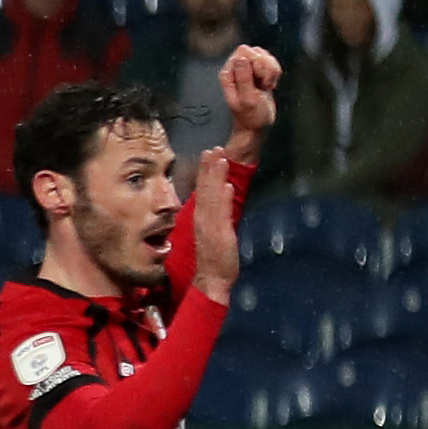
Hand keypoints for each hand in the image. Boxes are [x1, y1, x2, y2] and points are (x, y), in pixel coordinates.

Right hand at [189, 148, 238, 302]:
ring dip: (215, 177)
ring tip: (219, 159)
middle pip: (205, 189)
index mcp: (201, 218)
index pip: (202, 191)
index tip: (209, 154)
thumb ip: (217, 214)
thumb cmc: (214, 259)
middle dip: (210, 168)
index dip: (206, 172)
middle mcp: (203, 219)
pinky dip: (222, 200)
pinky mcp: (219, 234)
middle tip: (214, 148)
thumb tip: (223, 193)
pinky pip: (220, 214)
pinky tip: (226, 186)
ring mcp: (210, 226)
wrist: (211, 280)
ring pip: (211, 197)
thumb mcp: (214, 233)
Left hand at [218, 43, 280, 159]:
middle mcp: (235, 68)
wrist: (256, 125)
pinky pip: (270, 62)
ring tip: (267, 85)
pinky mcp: (257, 72)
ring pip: (264, 55)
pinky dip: (274, 72)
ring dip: (271, 70)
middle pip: (255, 51)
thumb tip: (241, 58)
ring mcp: (247, 69)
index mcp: (228, 73)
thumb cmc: (250, 116)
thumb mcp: (247, 98)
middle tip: (265, 84)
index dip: (256, 62)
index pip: (243, 51)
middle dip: (265, 66)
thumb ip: (243, 77)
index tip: (260, 80)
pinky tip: (270, 84)